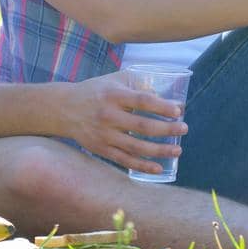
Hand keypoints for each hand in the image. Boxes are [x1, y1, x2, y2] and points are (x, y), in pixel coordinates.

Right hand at [60, 71, 186, 174]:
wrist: (63, 108)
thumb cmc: (95, 91)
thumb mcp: (113, 80)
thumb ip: (137, 82)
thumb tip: (163, 93)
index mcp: (113, 95)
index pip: (142, 101)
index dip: (162, 106)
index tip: (178, 110)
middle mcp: (108, 115)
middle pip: (142, 126)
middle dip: (167, 129)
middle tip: (184, 129)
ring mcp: (104, 134)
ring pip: (136, 146)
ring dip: (160, 150)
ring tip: (177, 150)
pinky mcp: (101, 148)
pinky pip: (124, 160)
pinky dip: (142, 166)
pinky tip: (158, 168)